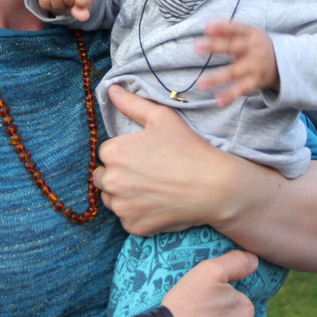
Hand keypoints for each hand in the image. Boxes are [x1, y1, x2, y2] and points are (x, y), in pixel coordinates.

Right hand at [37, 0, 96, 21]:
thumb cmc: (76, 0)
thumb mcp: (82, 8)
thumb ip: (83, 12)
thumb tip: (82, 17)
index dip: (82, 1)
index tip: (78, 6)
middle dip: (68, 1)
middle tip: (68, 3)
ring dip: (57, 5)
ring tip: (61, 2)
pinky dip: (47, 4)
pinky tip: (52, 1)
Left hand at [94, 85, 234, 234]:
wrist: (213, 186)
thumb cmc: (188, 149)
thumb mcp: (161, 118)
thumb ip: (132, 103)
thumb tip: (111, 89)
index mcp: (113, 152)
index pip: (106, 152)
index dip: (125, 152)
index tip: (145, 155)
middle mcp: (111, 180)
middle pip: (103, 177)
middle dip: (119, 174)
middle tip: (147, 173)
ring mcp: (121, 207)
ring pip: (112, 199)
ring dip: (124, 195)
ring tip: (152, 188)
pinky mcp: (133, 227)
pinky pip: (127, 219)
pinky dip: (137, 214)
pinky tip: (157, 204)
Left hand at [195, 20, 278, 106]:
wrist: (283, 63)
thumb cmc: (255, 45)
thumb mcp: (247, 34)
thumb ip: (227, 31)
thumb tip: (207, 27)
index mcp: (251, 35)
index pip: (236, 29)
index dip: (222, 27)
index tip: (207, 28)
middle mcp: (254, 50)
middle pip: (232, 48)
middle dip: (214, 47)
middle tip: (196, 47)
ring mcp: (255, 67)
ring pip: (234, 72)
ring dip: (217, 78)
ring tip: (200, 83)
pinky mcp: (255, 82)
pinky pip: (241, 90)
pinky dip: (230, 96)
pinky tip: (219, 101)